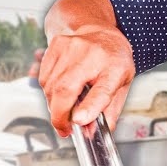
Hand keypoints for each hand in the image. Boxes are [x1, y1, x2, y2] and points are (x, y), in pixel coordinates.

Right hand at [39, 0, 134, 137]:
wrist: (100, 33)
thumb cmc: (113, 60)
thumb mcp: (122, 85)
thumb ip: (109, 110)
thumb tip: (92, 132)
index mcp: (115, 66)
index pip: (103, 89)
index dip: (90, 107)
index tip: (79, 122)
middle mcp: (91, 54)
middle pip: (66, 89)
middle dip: (60, 115)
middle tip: (63, 130)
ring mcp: (70, 47)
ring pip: (50, 86)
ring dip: (53, 105)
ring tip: (63, 112)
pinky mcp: (55, 46)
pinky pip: (44, 77)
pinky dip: (48, 92)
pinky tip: (58, 94)